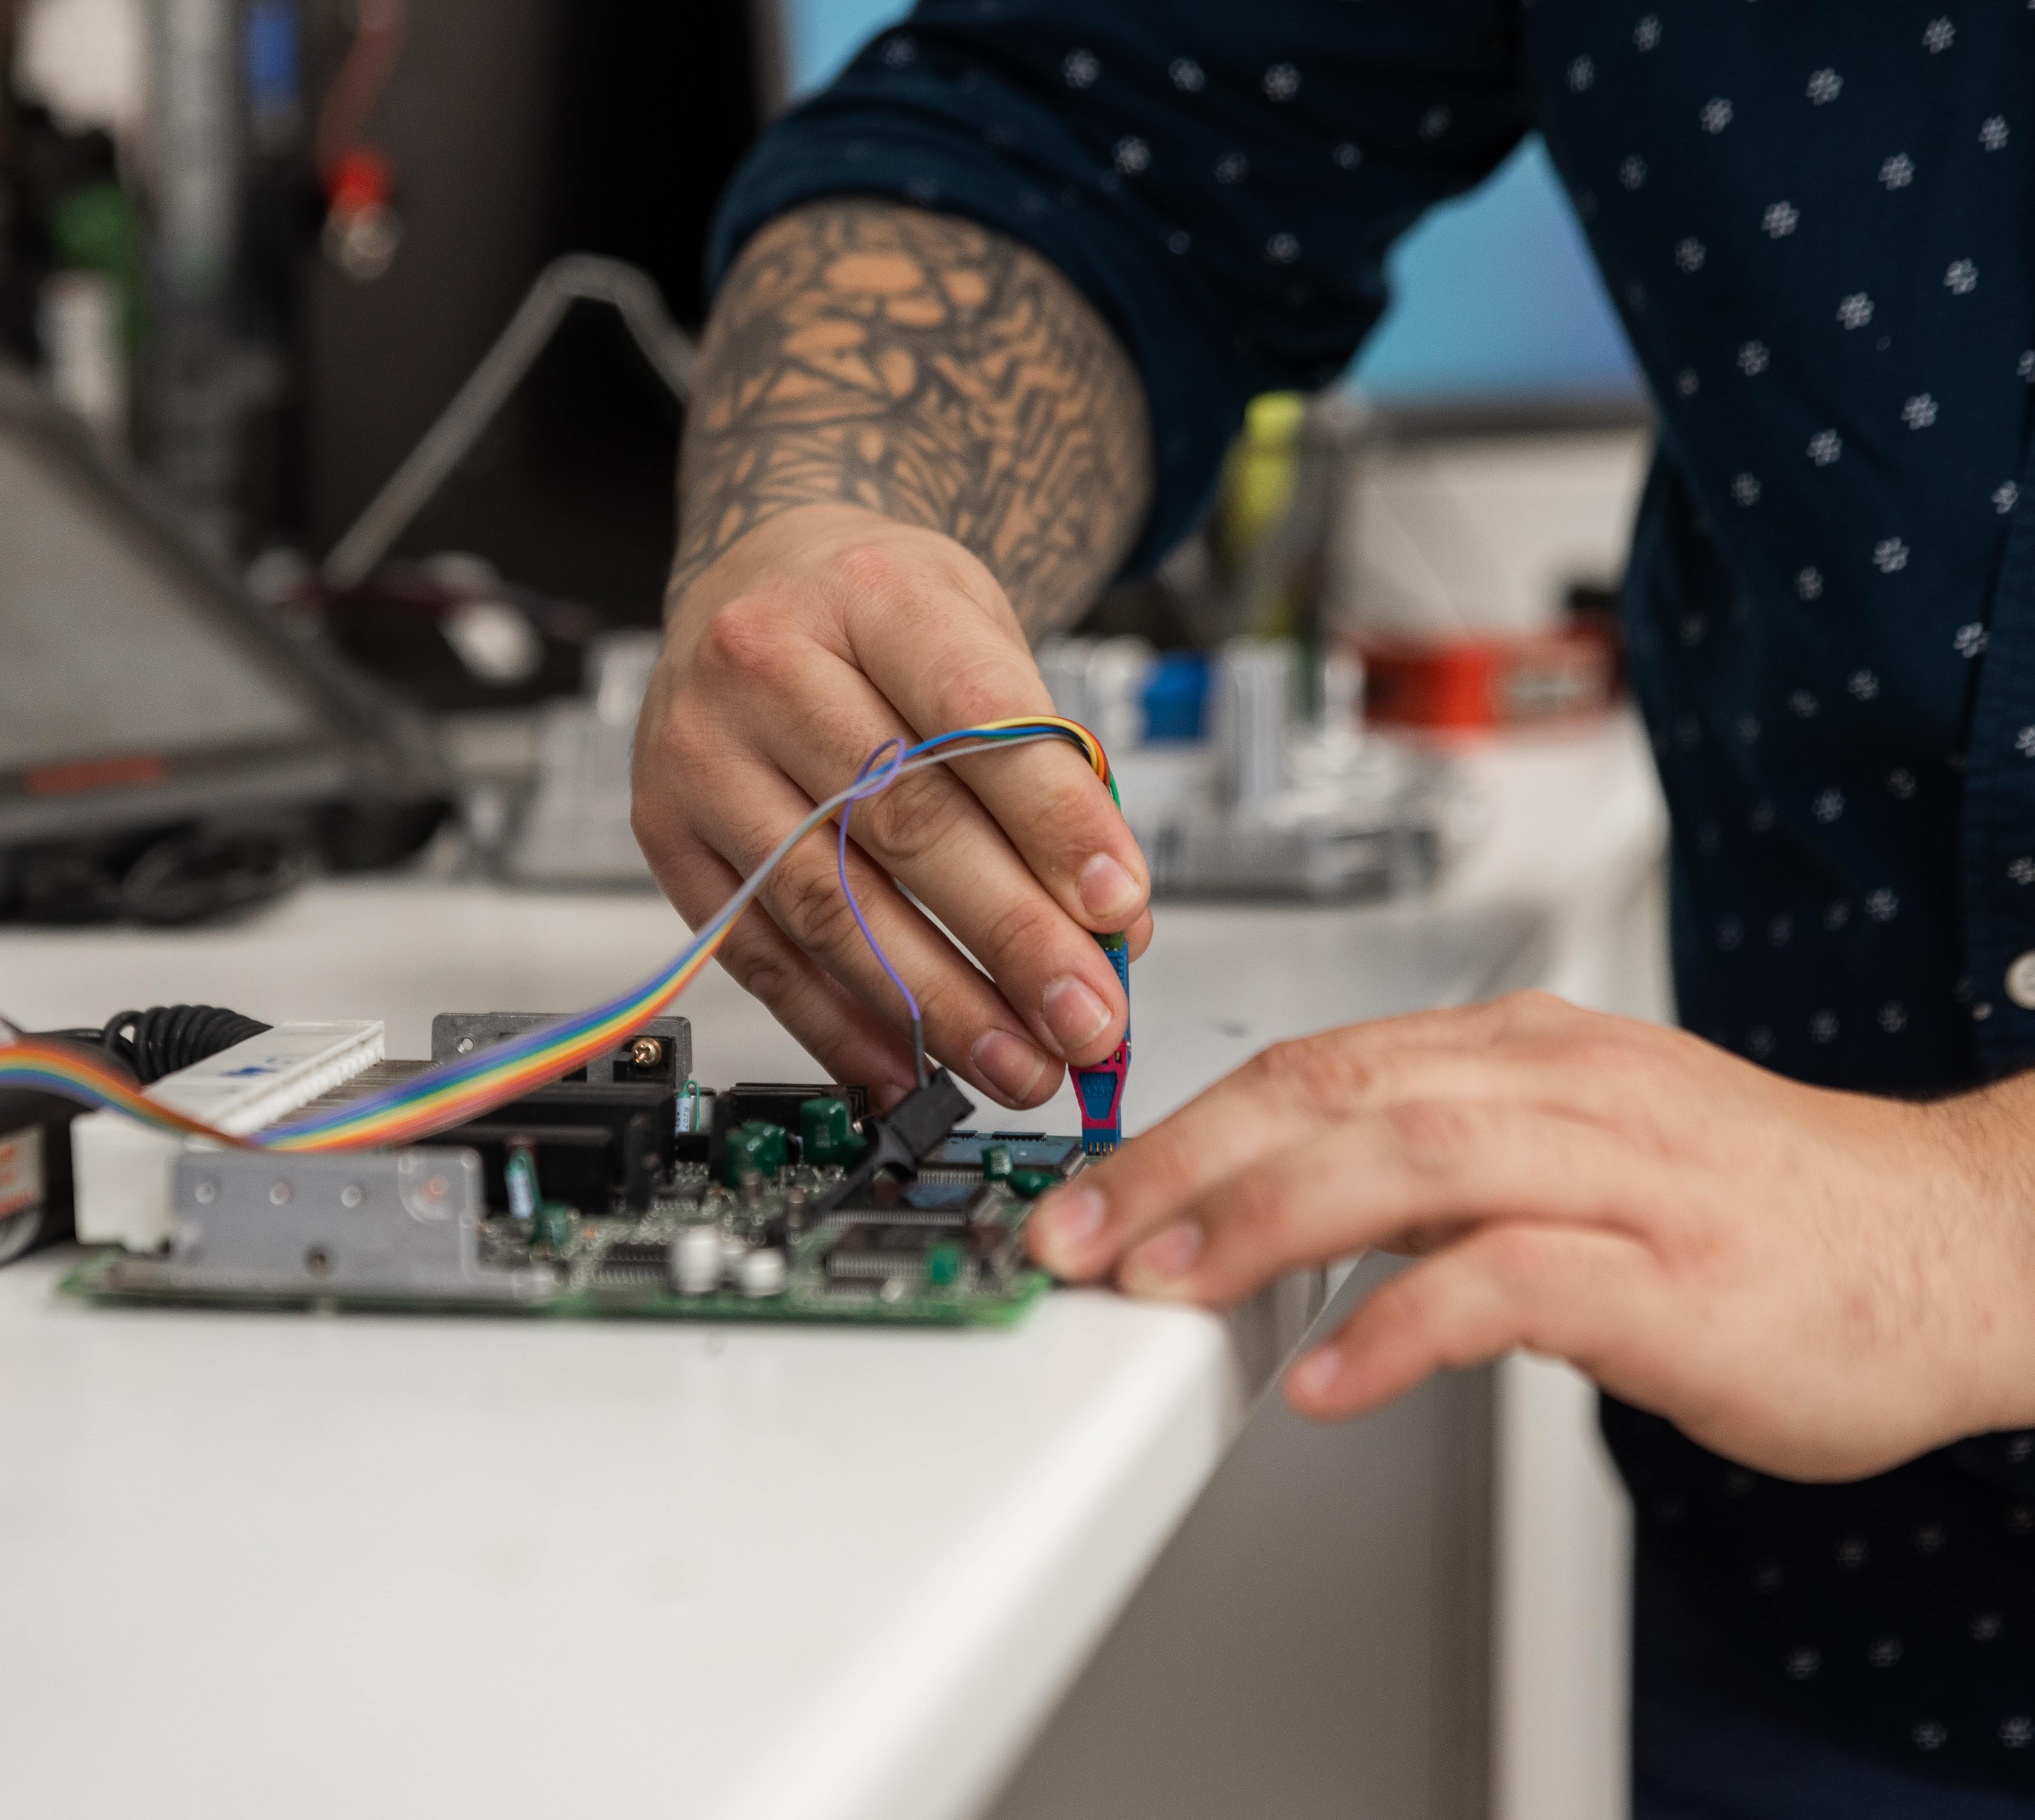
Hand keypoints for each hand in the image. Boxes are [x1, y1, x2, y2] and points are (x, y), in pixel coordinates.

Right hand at [633, 504, 1151, 1107]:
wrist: (755, 578)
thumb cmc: (877, 614)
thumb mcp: (981, 633)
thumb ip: (1046, 767)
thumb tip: (1109, 924)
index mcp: (870, 592)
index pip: (975, 713)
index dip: (1054, 820)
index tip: (1121, 908)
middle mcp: (766, 664)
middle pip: (903, 823)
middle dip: (1011, 939)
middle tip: (1087, 1019)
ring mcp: (703, 753)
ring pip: (828, 905)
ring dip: (936, 1006)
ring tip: (1020, 1066)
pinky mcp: (667, 835)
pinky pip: (759, 953)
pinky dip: (840, 1026)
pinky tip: (911, 1070)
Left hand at [1025, 992, 2034, 1481]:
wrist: (1955, 1243)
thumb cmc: (1753, 1204)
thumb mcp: (1569, 1142)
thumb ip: (1433, 1160)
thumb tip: (1278, 1195)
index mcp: (1522, 1049)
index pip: (1313, 1063)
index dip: (1182, 1126)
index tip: (1088, 1194)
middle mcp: (1560, 1089)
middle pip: (1331, 1096)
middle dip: (1184, 1165)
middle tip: (1081, 1238)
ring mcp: (1621, 1178)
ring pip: (1406, 1163)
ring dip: (1262, 1224)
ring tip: (1163, 1285)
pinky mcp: (1672, 1279)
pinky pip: (1511, 1284)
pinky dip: (1405, 1326)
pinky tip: (1331, 1378)